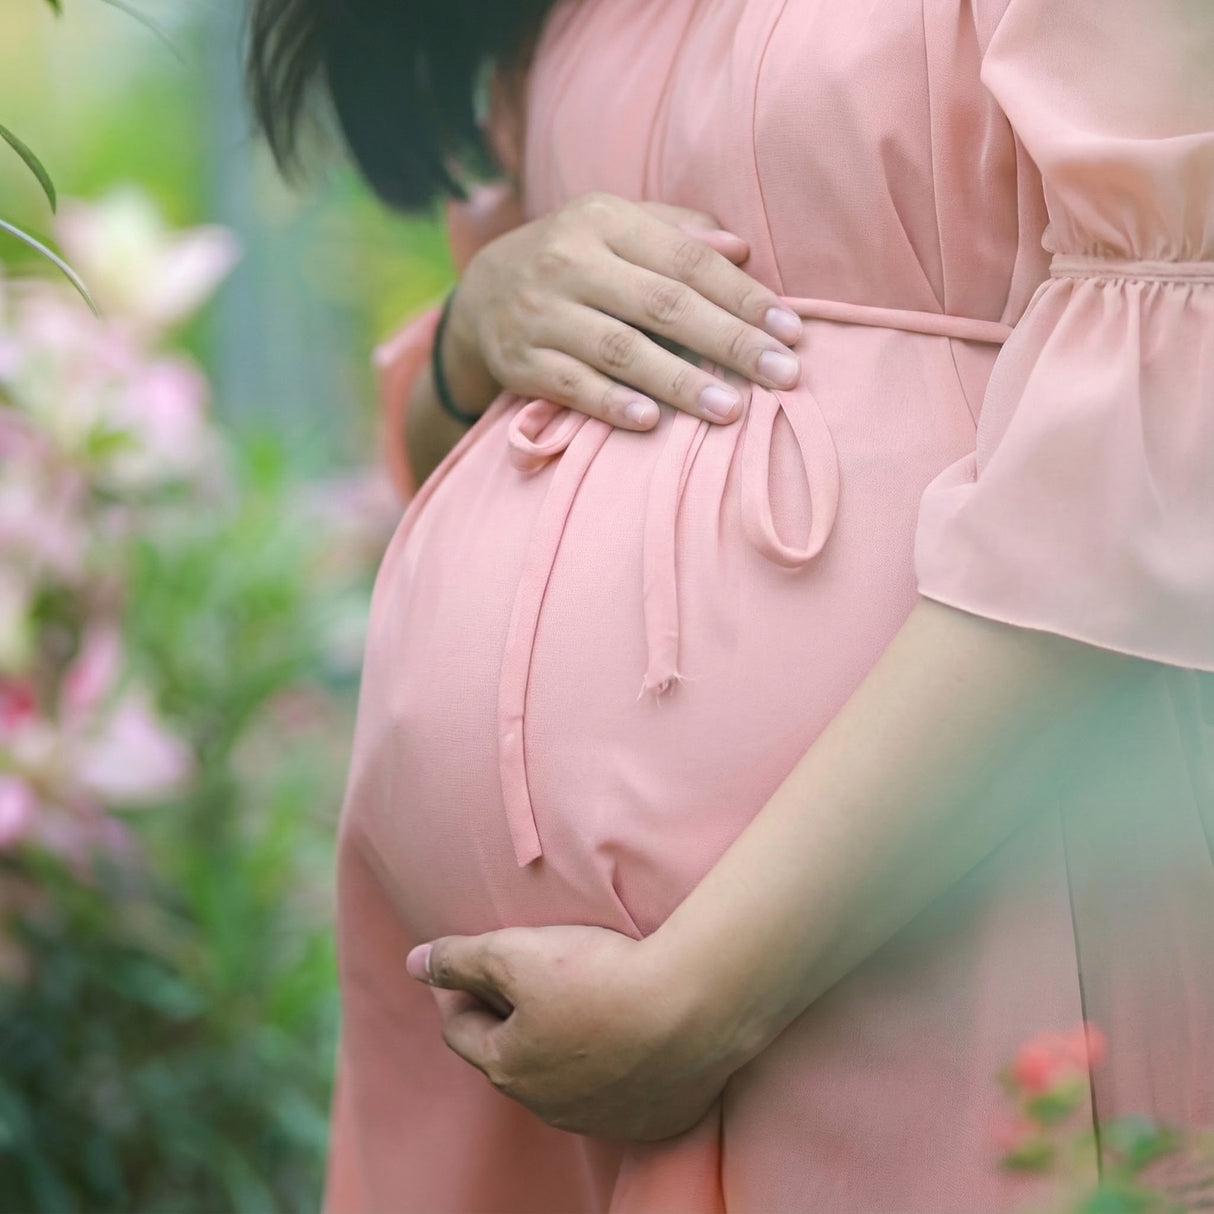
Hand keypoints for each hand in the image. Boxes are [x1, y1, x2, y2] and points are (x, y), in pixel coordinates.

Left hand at [406, 924, 741, 1140]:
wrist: (696, 1007)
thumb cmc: (599, 976)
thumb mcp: (517, 952)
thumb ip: (460, 958)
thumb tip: (415, 962)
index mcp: (509, 1067)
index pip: (462, 1030)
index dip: (457, 992)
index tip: (465, 966)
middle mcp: (549, 1105)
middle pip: (512, 1057)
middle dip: (508, 1019)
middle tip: (522, 975)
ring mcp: (602, 1118)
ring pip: (564, 1079)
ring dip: (561, 1045)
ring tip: (579, 1001)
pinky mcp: (651, 1118)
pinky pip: (618, 1092)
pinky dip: (612, 1064)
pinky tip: (627, 1031)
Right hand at [445, 191, 803, 429]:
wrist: (481, 293)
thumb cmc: (575, 260)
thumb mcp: (617, 228)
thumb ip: (678, 233)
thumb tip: (742, 249)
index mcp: (604, 220)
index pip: (688, 260)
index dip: (743, 296)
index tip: (792, 331)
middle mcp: (569, 261)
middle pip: (663, 305)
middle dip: (729, 342)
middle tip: (783, 375)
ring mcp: (541, 313)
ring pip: (621, 349)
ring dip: (679, 382)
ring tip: (731, 410)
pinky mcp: (520, 359)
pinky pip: (572, 385)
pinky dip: (612, 404)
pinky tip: (651, 423)